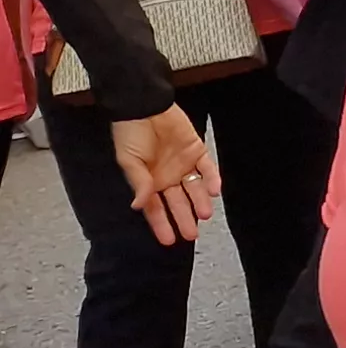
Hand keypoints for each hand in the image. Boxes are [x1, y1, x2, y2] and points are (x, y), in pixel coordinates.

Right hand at [106, 109, 212, 246]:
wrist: (144, 106)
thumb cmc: (130, 134)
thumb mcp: (129, 161)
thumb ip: (138, 183)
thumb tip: (138, 206)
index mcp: (148, 181)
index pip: (156, 208)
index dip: (161, 224)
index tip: (168, 241)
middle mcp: (167, 176)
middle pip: (178, 202)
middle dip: (183, 219)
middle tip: (191, 235)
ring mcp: (183, 164)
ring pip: (195, 189)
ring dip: (200, 202)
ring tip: (204, 216)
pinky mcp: (197, 151)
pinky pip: (207, 168)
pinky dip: (212, 179)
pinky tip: (214, 191)